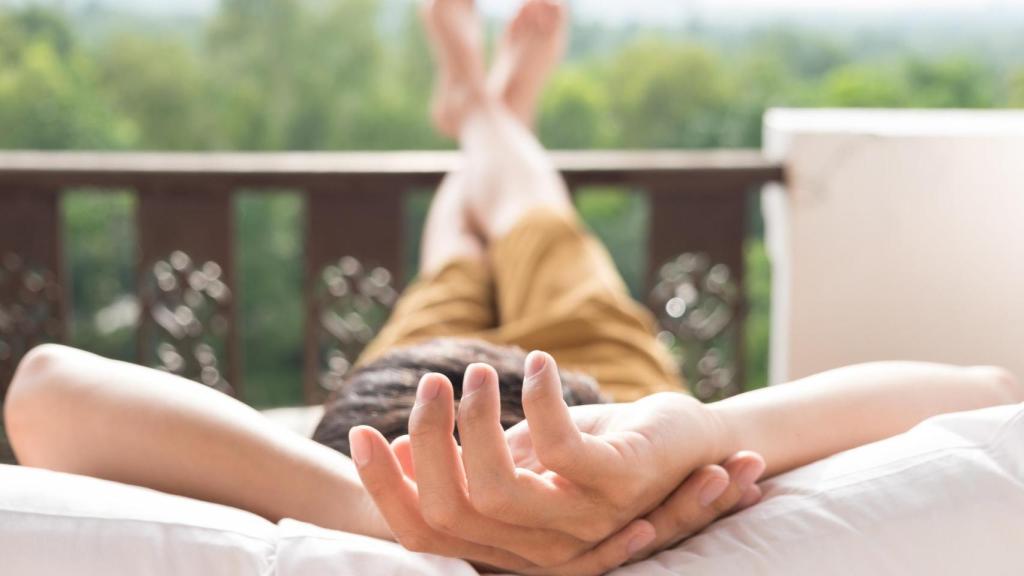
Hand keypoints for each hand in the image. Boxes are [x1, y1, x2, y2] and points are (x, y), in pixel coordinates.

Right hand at [350, 352, 763, 572]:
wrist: (694, 443)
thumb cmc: (599, 448)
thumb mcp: (524, 453)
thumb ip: (472, 460)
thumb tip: (401, 447)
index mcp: (509, 541)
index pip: (423, 531)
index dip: (384, 486)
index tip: (357, 432)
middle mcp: (539, 546)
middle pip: (450, 507)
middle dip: (427, 438)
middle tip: (432, 381)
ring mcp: (583, 522)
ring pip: (496, 488)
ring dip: (477, 418)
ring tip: (481, 371)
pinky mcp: (620, 485)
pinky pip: (561, 452)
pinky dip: (542, 400)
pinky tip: (540, 363)